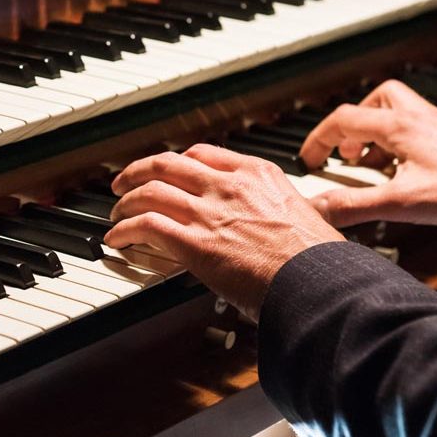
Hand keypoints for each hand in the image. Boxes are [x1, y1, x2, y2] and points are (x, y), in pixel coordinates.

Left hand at [105, 144, 343, 316]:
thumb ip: (281, 211)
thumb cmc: (319, 260)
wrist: (319, 282)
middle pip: (168, 164)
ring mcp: (211, 212)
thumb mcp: (306, 215)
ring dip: (125, 201)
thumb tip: (278, 225)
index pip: (203, 153)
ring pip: (150, 190)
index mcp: (258, 174)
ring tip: (116, 212)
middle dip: (139, 171)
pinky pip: (146, 226)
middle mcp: (230, 186)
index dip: (177, 162)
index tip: (167, 170)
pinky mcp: (196, 243)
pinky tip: (117, 239)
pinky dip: (124, 230)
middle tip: (124, 182)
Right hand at [299, 80, 436, 227]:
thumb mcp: (401, 203)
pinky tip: (406, 173)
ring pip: (399, 112)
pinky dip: (402, 145)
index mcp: (398, 126)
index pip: (343, 119)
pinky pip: (418, 130)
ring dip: (378, 133)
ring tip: (373, 164)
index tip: (309, 159)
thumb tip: (317, 209)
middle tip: (347, 152)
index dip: (318, 139)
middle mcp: (418, 118)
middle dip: (353, 124)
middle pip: (375, 101)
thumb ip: (354, 206)